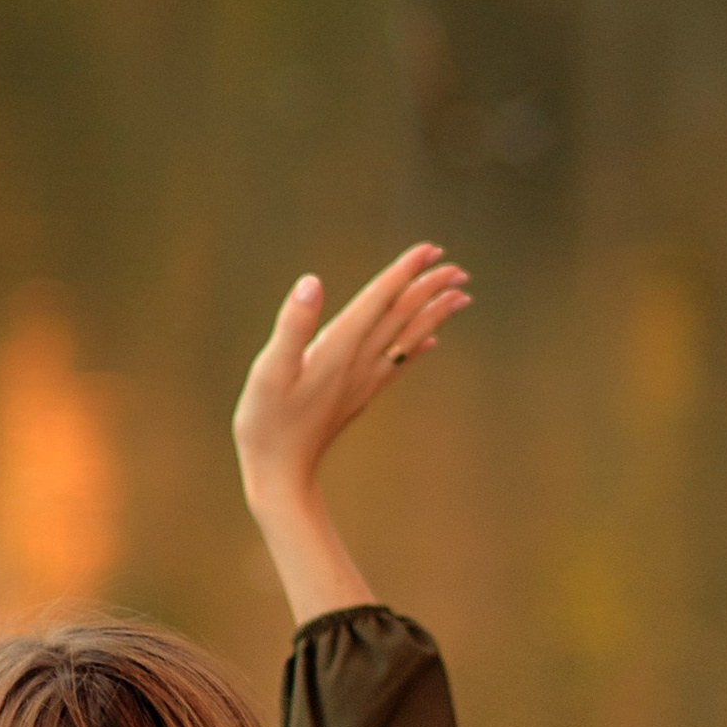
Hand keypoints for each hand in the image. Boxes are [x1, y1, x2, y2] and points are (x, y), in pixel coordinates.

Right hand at [232, 244, 469, 627]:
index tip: (430, 249)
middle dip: (429, 288)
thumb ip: (293, 325)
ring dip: (434, 314)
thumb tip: (312, 282)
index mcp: (338, 348)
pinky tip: (432, 341)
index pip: (379, 300)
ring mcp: (363, 382)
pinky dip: (419, 347)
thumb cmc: (266, 424)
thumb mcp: (268, 370)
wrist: (282, 477)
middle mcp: (359, 362)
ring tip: (460, 295)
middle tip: (456, 266)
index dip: (403, 272)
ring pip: (408, 339)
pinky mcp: (359, 397)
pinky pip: (399, 364)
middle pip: (402, 316)